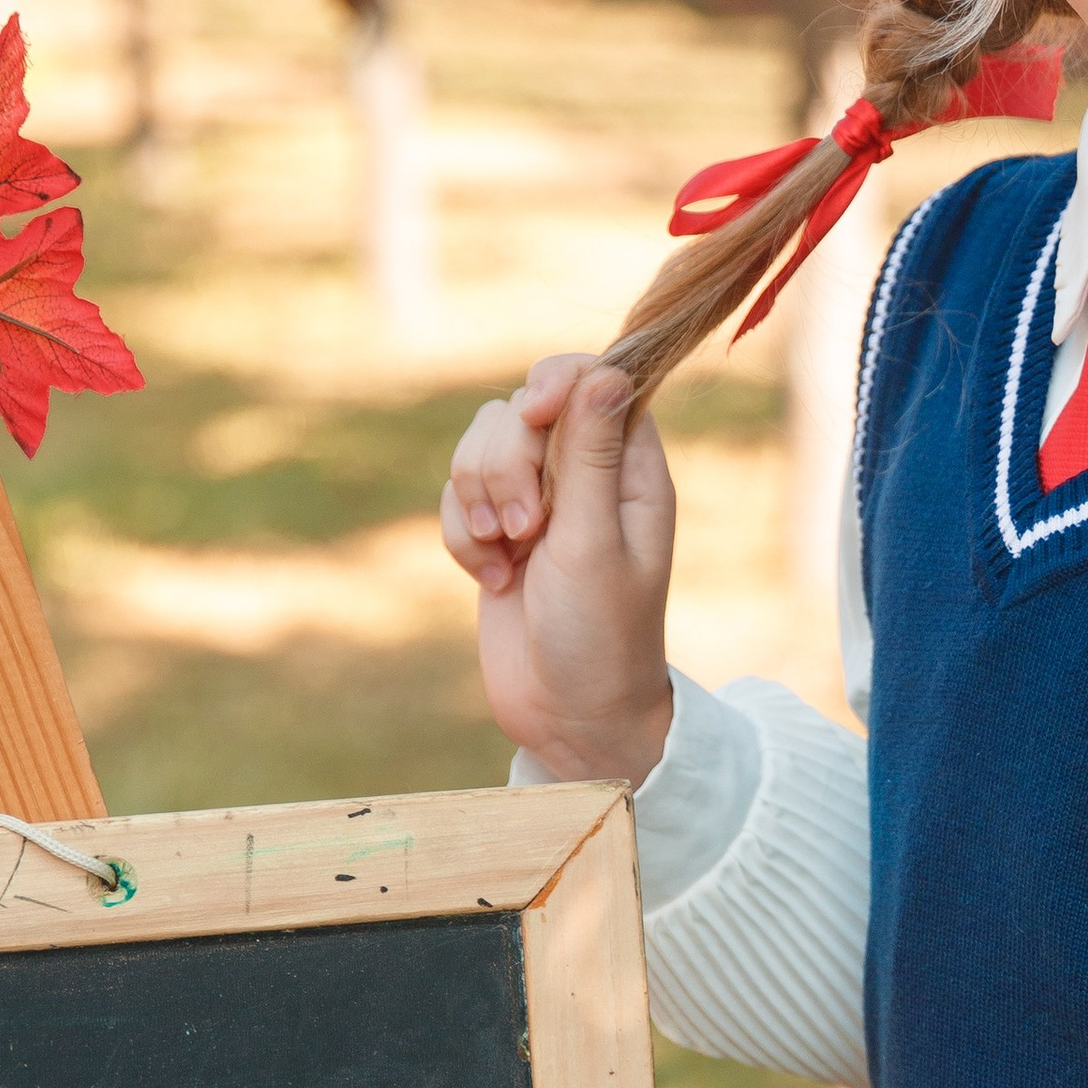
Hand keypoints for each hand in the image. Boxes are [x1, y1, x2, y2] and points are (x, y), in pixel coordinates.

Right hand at [440, 354, 676, 784]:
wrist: (570, 715)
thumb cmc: (602, 635)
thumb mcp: (596, 542)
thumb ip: (593, 455)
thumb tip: (607, 372)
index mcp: (630, 467)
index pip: (592, 378)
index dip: (555, 382)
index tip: (535, 415)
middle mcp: (585, 475)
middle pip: (521, 407)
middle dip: (506, 461)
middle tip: (527, 528)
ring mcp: (538, 502)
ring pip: (481, 445)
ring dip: (478, 496)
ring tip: (506, 553)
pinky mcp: (498, 532)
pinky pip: (456, 496)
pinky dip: (463, 534)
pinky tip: (493, 579)